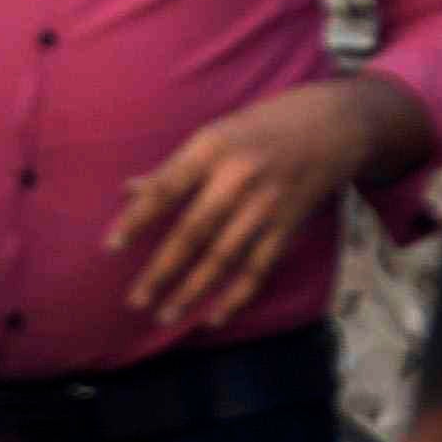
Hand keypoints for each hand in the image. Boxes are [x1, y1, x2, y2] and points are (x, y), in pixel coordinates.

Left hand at [103, 76, 389, 331]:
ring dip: (192, 290)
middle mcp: (238, 176)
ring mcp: (266, 204)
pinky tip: (212, 317)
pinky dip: (235, 296)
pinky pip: (258, 269)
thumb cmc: (262, 127)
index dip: (137, 219)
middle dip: (161, 270)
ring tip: (164, 315)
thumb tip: (128, 190)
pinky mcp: (288, 226)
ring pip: (223, 257)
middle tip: (134, 300)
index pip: (166, 187)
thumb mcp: (215, 132)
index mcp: (212, 146)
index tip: (110, 247)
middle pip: (193, 231)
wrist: (332, 124)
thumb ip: (174, 167)